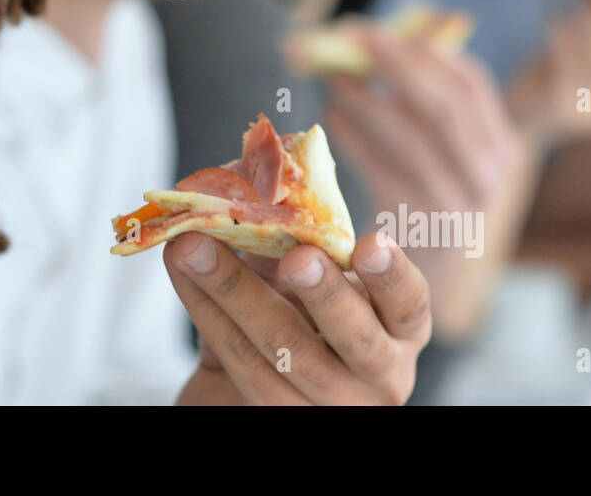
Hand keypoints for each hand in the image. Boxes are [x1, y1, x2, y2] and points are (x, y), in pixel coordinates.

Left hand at [166, 231, 429, 404]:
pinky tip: (181, 267)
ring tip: (198, 247)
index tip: (371, 243)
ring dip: (237, 294)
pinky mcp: (274, 412)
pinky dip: (205, 307)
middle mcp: (376, 373)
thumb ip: (295, 237)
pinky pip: (238, 361)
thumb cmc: (299, 313)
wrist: (249, 385)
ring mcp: (326, 402)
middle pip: (354, 339)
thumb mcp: (310, 276)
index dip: (392, 276)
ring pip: (284, 354)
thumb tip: (254, 178)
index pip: (409, 304)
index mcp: (397, 329)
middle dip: (325, 296)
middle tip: (296, 257)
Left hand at [320, 33, 535, 335]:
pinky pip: (382, 168)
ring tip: (334, 78)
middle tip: (355, 39)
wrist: (410, 295)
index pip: (471, 84)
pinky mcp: (420, 226)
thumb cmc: (419, 207)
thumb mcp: (443, 158)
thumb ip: (425, 106)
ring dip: (367, 99)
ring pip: (410, 136)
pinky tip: (331, 118)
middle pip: (445, 105)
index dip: (425, 51)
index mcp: (503, 149)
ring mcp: (459, 204)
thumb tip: (380, 39)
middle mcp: (492, 176)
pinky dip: (354, 137)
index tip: (382, 31)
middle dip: (397, 65)